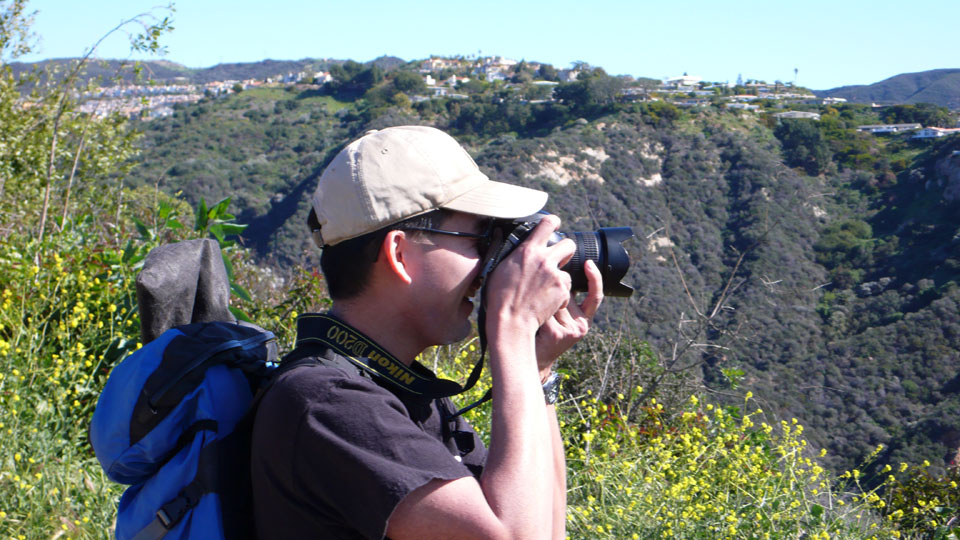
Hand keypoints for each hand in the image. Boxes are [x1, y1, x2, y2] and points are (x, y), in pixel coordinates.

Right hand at [485, 215, 575, 333]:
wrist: (511, 321)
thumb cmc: (499, 296)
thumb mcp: (496, 267)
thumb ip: (503, 249)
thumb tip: (499, 233)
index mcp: (528, 250)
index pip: (548, 223)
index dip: (554, 222)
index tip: (555, 225)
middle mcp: (545, 260)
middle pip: (569, 244)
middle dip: (566, 251)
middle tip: (557, 259)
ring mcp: (556, 276)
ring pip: (567, 270)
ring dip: (560, 277)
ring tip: (545, 288)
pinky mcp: (562, 291)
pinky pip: (566, 289)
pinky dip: (559, 295)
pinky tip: (546, 300)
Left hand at [535, 259, 602, 376]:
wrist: (532, 358)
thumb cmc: (541, 331)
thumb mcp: (557, 313)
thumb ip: (564, 298)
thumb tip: (561, 270)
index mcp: (584, 318)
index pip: (595, 295)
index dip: (594, 278)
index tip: (588, 263)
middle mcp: (581, 325)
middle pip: (568, 294)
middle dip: (551, 293)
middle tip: (537, 303)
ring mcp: (570, 330)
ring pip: (555, 300)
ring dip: (539, 302)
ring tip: (532, 314)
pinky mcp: (557, 334)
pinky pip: (545, 310)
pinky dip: (534, 311)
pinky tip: (530, 320)